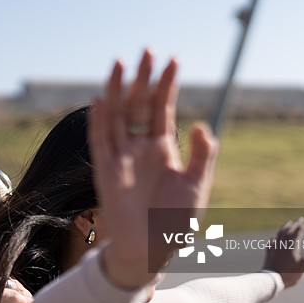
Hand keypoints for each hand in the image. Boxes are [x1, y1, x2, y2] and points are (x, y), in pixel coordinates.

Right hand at [89, 50, 218, 289]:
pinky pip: (101, 141)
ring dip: (118, 90)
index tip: (174, 60)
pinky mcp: (106, 171)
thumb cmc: (175, 222)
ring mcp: (121, 157)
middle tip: (147, 51)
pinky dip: (100, 121)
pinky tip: (102, 100)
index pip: (163, 108)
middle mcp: (140, 148)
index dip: (167, 85)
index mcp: (162, 149)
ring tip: (121, 63)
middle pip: (139, 105)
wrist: (150, 251)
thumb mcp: (197, 186)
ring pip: (117, 116)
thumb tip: (203, 124)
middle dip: (143, 78)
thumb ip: (202, 155)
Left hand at [263, 217, 303, 287]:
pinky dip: (277, 235)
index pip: (300, 230)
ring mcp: (274, 245)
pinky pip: (273, 239)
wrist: (271, 279)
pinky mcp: (269, 250)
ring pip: (280, 231)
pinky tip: (277, 236)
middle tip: (302, 219)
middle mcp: (282, 242)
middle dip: (297, 222)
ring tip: (290, 222)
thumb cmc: (289, 274)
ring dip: (286, 226)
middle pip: (290, 228)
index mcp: (292, 244)